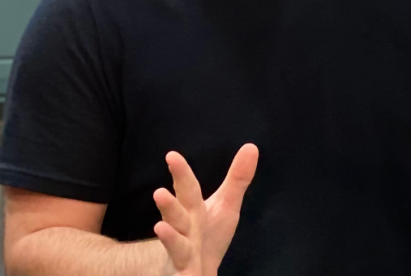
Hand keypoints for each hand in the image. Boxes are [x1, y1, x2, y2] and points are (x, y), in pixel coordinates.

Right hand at [152, 144, 258, 275]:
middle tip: (159, 193)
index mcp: (193, 211)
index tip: (172, 155)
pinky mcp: (187, 273)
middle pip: (177, 216)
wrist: (196, 271)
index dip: (181, 174)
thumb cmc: (208, 235)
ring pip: (176, 245)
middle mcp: (185, 229)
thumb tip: (251, 146)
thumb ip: (238, 179)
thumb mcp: (226, 206)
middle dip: (169, 206)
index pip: (188, 190)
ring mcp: (184, 253)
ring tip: (159, 228)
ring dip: (169, 238)